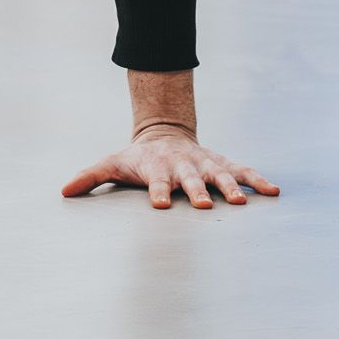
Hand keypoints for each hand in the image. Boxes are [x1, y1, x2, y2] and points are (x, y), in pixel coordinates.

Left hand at [61, 123, 279, 208]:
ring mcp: (204, 164)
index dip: (158, 192)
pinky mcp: (221, 164)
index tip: (160, 204)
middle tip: (206, 205)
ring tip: (242, 202)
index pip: (156, 182)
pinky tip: (274, 191)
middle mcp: (183, 166)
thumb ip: (90, 176)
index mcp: (157, 168)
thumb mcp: (112, 163)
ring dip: (231, 188)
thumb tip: (63, 191)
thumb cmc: (137, 158)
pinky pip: (242, 171)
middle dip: (197, 191)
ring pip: (220, 175)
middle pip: (191, 180)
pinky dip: (257, 180)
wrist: (164, 133)